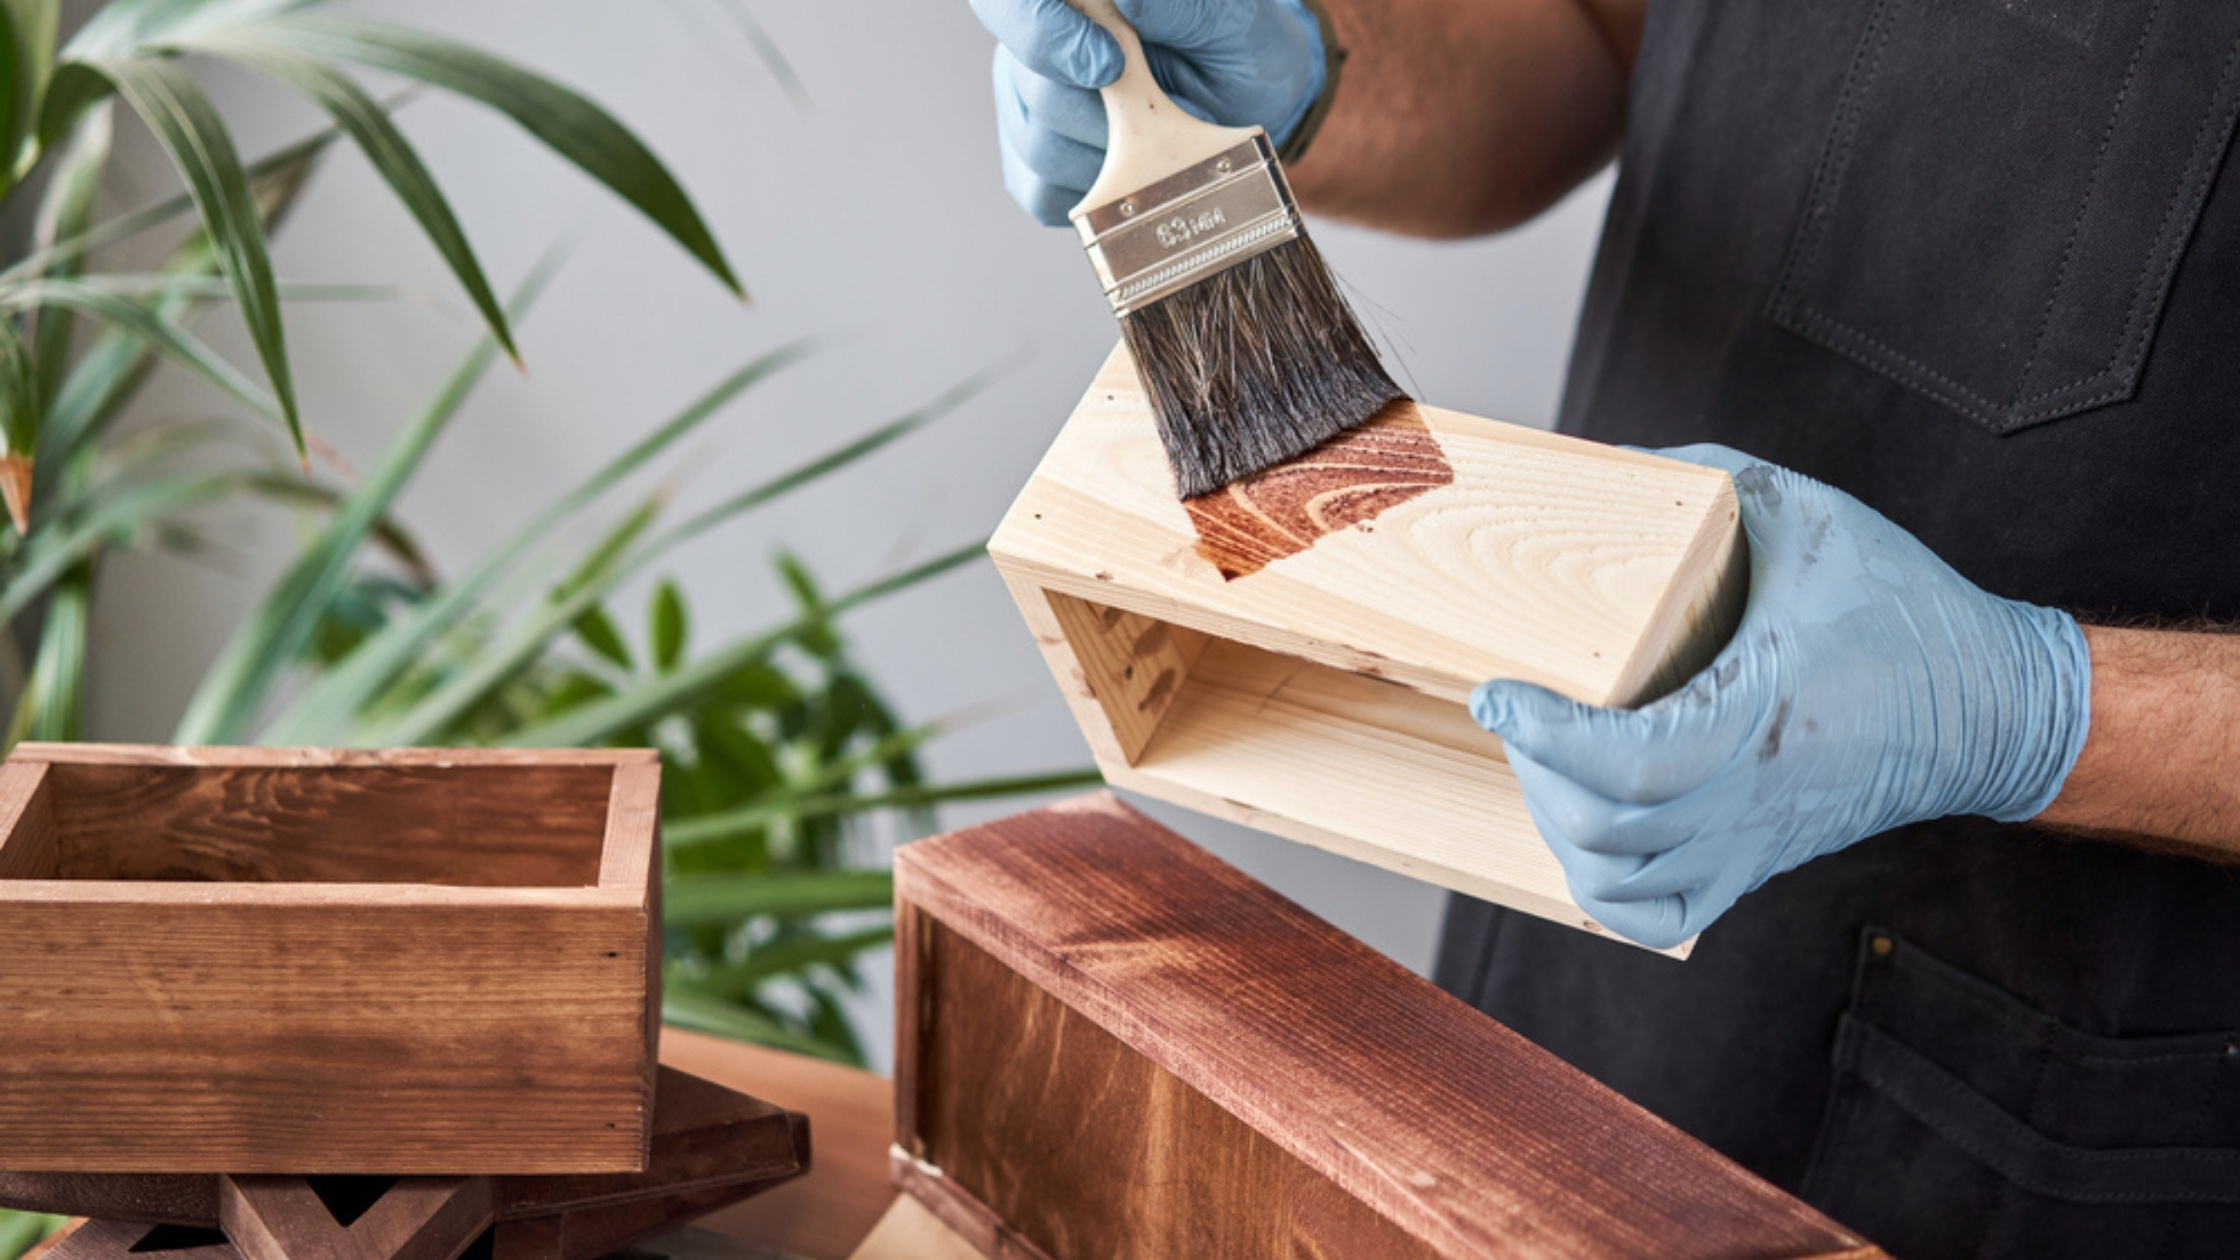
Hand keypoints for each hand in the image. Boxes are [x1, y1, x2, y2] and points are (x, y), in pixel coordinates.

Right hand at [970, 0, 1326, 223]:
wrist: (1249, 106)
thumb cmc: (1230, 49)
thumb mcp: (1224, 19)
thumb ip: (1177, 8)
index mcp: (1072, 4)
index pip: (1010, 6)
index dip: (1044, 35)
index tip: (1109, 66)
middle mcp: (1037, 50)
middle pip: (1038, 91)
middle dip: (1110, 115)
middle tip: (1167, 113)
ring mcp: (1029, 109)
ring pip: (1041, 147)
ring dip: (1113, 157)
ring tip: (1160, 141)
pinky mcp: (1036, 168)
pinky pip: (1043, 193)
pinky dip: (1096, 196)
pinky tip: (1134, 175)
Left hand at [1470, 445, 2092, 949]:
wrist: (1992, 704)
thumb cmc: (1906, 608)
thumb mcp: (1810, 512)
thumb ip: (1703, 479)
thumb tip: (1607, 466)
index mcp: (1764, 712)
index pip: (1629, 762)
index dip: (1544, 737)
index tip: (1497, 691)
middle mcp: (1753, 794)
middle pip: (1609, 830)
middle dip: (1535, 772)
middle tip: (1514, 711)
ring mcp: (1751, 840)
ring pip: (1620, 881)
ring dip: (1559, 828)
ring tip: (1543, 763)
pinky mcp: (1754, 861)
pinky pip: (1657, 913)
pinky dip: (1601, 887)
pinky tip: (1584, 830)